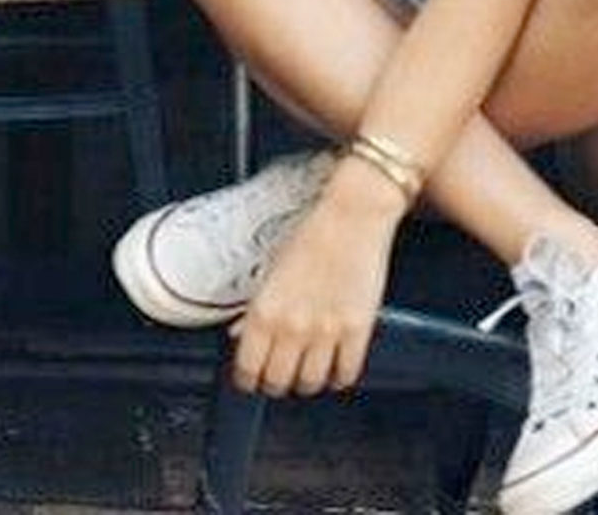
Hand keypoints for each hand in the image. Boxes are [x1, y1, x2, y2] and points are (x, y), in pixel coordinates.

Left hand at [231, 160, 404, 396]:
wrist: (354, 214)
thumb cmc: (313, 233)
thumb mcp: (271, 267)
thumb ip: (255, 307)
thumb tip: (240, 334)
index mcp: (264, 310)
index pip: (247, 370)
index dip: (249, 379)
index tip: (253, 377)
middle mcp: (292, 326)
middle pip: (278, 383)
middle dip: (277, 381)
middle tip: (282, 370)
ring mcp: (326, 331)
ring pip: (310, 384)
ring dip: (308, 379)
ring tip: (310, 366)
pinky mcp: (357, 330)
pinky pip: (345, 374)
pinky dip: (339, 375)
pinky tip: (336, 363)